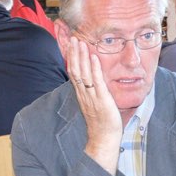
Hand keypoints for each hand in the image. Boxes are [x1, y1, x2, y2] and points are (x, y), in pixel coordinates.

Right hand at [67, 36, 121, 173]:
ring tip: (81, 43)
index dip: (72, 57)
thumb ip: (91, 91)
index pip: (73, 72)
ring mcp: (92, 97)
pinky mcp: (102, 100)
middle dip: (74, 53)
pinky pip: (97, 82)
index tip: (71, 44)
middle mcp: (84, 94)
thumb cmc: (102, 122)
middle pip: (76, 70)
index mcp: (82, 94)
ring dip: (82, 57)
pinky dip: (95, 69)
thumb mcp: (94, 103)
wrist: (104, 138)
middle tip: (73, 38)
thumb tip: (92, 79)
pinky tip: (94, 57)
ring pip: (83, 74)